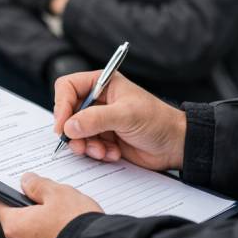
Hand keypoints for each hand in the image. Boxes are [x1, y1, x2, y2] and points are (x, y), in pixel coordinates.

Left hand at [0, 173, 100, 237]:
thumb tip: (27, 181)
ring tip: (66, 226)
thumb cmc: (77, 227)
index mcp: (15, 228)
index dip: (3, 193)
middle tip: (50, 205)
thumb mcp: (59, 194)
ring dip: (44, 236)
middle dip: (32, 215)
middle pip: (19, 226)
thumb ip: (38, 185)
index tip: (4, 187)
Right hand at [53, 70, 186, 170]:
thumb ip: (96, 119)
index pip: (67, 87)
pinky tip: (113, 154)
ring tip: (102, 151)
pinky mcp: (103, 138)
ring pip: (75, 132)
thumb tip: (69, 126)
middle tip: (78, 144)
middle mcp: (97, 100)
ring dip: (85, 145)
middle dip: (73, 131)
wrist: (175, 145)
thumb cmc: (157, 121)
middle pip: (68, 112)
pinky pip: (86, 145)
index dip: (61, 105)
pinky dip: (96, 152)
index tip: (62, 126)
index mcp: (101, 83)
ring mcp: (99, 120)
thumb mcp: (126, 115)